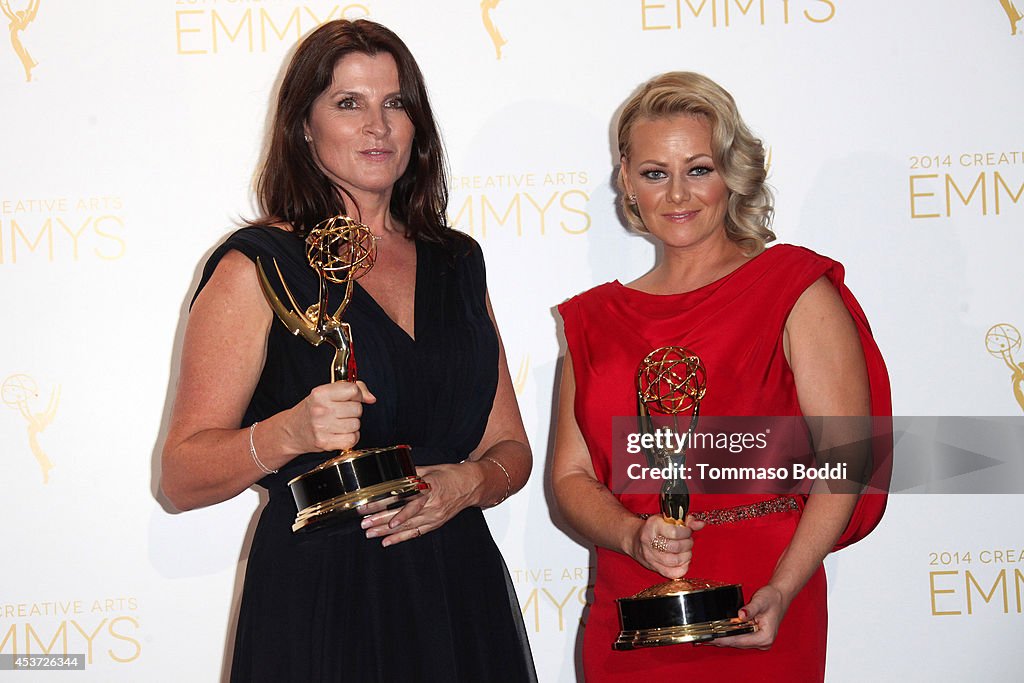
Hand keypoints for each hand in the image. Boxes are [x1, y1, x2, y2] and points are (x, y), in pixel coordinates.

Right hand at [284, 381, 374, 453]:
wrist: (292, 431)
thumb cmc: (312, 410)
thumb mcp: (327, 393)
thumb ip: (352, 389)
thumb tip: (371, 398)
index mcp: (320, 393)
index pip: (353, 390)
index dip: (356, 394)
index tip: (351, 398)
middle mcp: (321, 409)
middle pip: (357, 409)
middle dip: (353, 411)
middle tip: (341, 412)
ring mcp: (322, 427)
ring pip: (356, 424)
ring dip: (352, 425)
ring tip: (339, 423)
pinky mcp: (325, 442)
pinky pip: (352, 439)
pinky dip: (350, 437)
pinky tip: (340, 433)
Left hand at [360, 461, 482, 546]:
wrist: (473, 485)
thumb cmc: (452, 474)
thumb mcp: (432, 469)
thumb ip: (412, 472)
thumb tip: (393, 472)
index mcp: (429, 487)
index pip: (402, 498)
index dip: (385, 503)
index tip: (369, 506)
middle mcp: (431, 504)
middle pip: (401, 514)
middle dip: (380, 519)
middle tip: (364, 523)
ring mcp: (434, 516)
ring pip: (406, 526)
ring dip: (386, 531)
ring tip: (370, 533)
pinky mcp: (435, 523)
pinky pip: (416, 533)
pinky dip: (401, 538)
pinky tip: (387, 542)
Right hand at [628, 514, 704, 579]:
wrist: (634, 539)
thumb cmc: (654, 528)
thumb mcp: (667, 519)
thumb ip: (686, 520)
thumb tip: (701, 524)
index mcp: (652, 526)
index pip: (674, 532)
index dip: (686, 532)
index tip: (687, 530)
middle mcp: (649, 542)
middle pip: (676, 547)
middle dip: (688, 543)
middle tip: (687, 540)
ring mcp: (650, 557)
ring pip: (675, 561)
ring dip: (686, 555)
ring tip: (686, 550)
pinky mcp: (654, 568)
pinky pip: (672, 573)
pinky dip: (683, 568)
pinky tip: (682, 560)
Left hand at [711, 584, 789, 649]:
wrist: (779, 596)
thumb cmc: (772, 598)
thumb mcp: (761, 601)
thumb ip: (750, 609)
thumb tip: (741, 615)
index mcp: (765, 637)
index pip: (740, 640)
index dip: (725, 639)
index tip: (712, 637)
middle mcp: (763, 642)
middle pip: (737, 643)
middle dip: (721, 640)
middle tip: (704, 638)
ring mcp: (759, 641)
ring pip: (737, 642)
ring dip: (723, 639)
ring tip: (707, 637)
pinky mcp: (755, 637)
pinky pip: (739, 638)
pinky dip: (728, 636)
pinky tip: (717, 634)